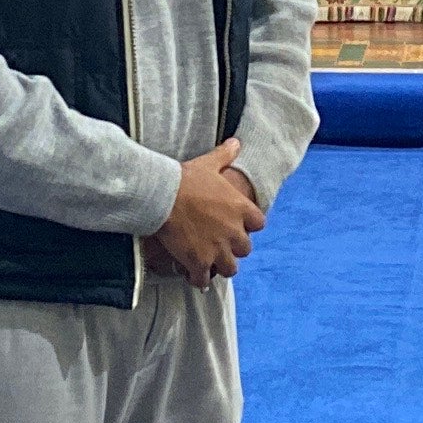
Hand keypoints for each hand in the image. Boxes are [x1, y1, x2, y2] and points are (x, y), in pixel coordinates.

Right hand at [149, 143, 264, 285]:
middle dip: (234, 248)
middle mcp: (234, 232)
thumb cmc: (186, 179)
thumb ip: (225, 155)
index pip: (259, 224)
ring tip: (209, 263)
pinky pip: (203, 279)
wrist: (162, 196)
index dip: (248, 225)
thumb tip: (236, 142)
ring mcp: (217, 249)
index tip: (238, 224)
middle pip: (245, 249)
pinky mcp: (199, 262)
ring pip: (230, 269)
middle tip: (221, 244)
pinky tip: (192, 275)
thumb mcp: (209, 163)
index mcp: (240, 209)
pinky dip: (198, 279)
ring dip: (220, 266)